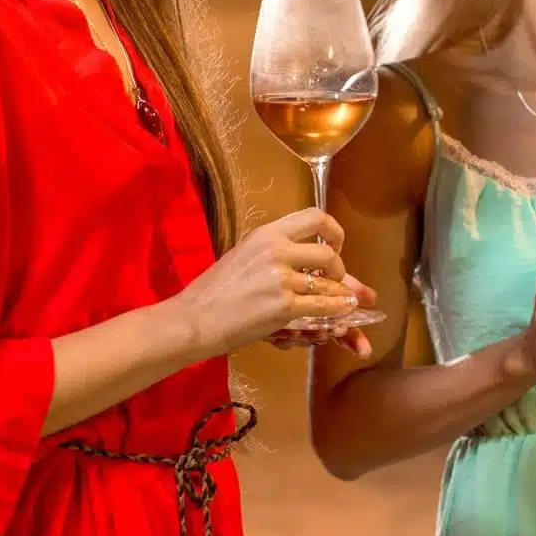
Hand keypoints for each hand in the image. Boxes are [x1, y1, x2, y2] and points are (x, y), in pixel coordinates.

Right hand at [170, 209, 371, 358]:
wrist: (193, 319)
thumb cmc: (215, 291)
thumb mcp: (245, 256)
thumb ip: (277, 254)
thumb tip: (315, 259)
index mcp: (266, 233)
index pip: (314, 216)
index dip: (333, 231)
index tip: (335, 245)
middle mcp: (276, 250)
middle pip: (328, 251)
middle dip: (339, 267)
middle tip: (335, 278)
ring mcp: (281, 278)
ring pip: (329, 282)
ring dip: (341, 293)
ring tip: (342, 300)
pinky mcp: (284, 306)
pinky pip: (323, 305)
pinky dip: (337, 309)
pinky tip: (341, 312)